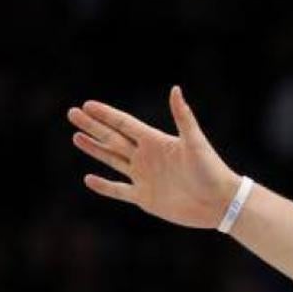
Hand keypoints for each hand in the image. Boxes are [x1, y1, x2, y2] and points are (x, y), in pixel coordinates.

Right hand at [68, 86, 240, 228]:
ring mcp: (144, 177)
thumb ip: (183, 117)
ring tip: (76, 137)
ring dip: (94, 149)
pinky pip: (119, 191)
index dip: (106, 115)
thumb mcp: (195, 142)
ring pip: (112, 160)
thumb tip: (175, 89)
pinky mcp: (145, 198)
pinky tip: (88, 178)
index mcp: (156, 141)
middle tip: (72, 113)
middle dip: (93, 126)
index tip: (87, 104)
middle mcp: (147, 157)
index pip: (124, 124)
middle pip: (113, 138)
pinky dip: (104, 186)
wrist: (220, 202)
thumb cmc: (211, 169)